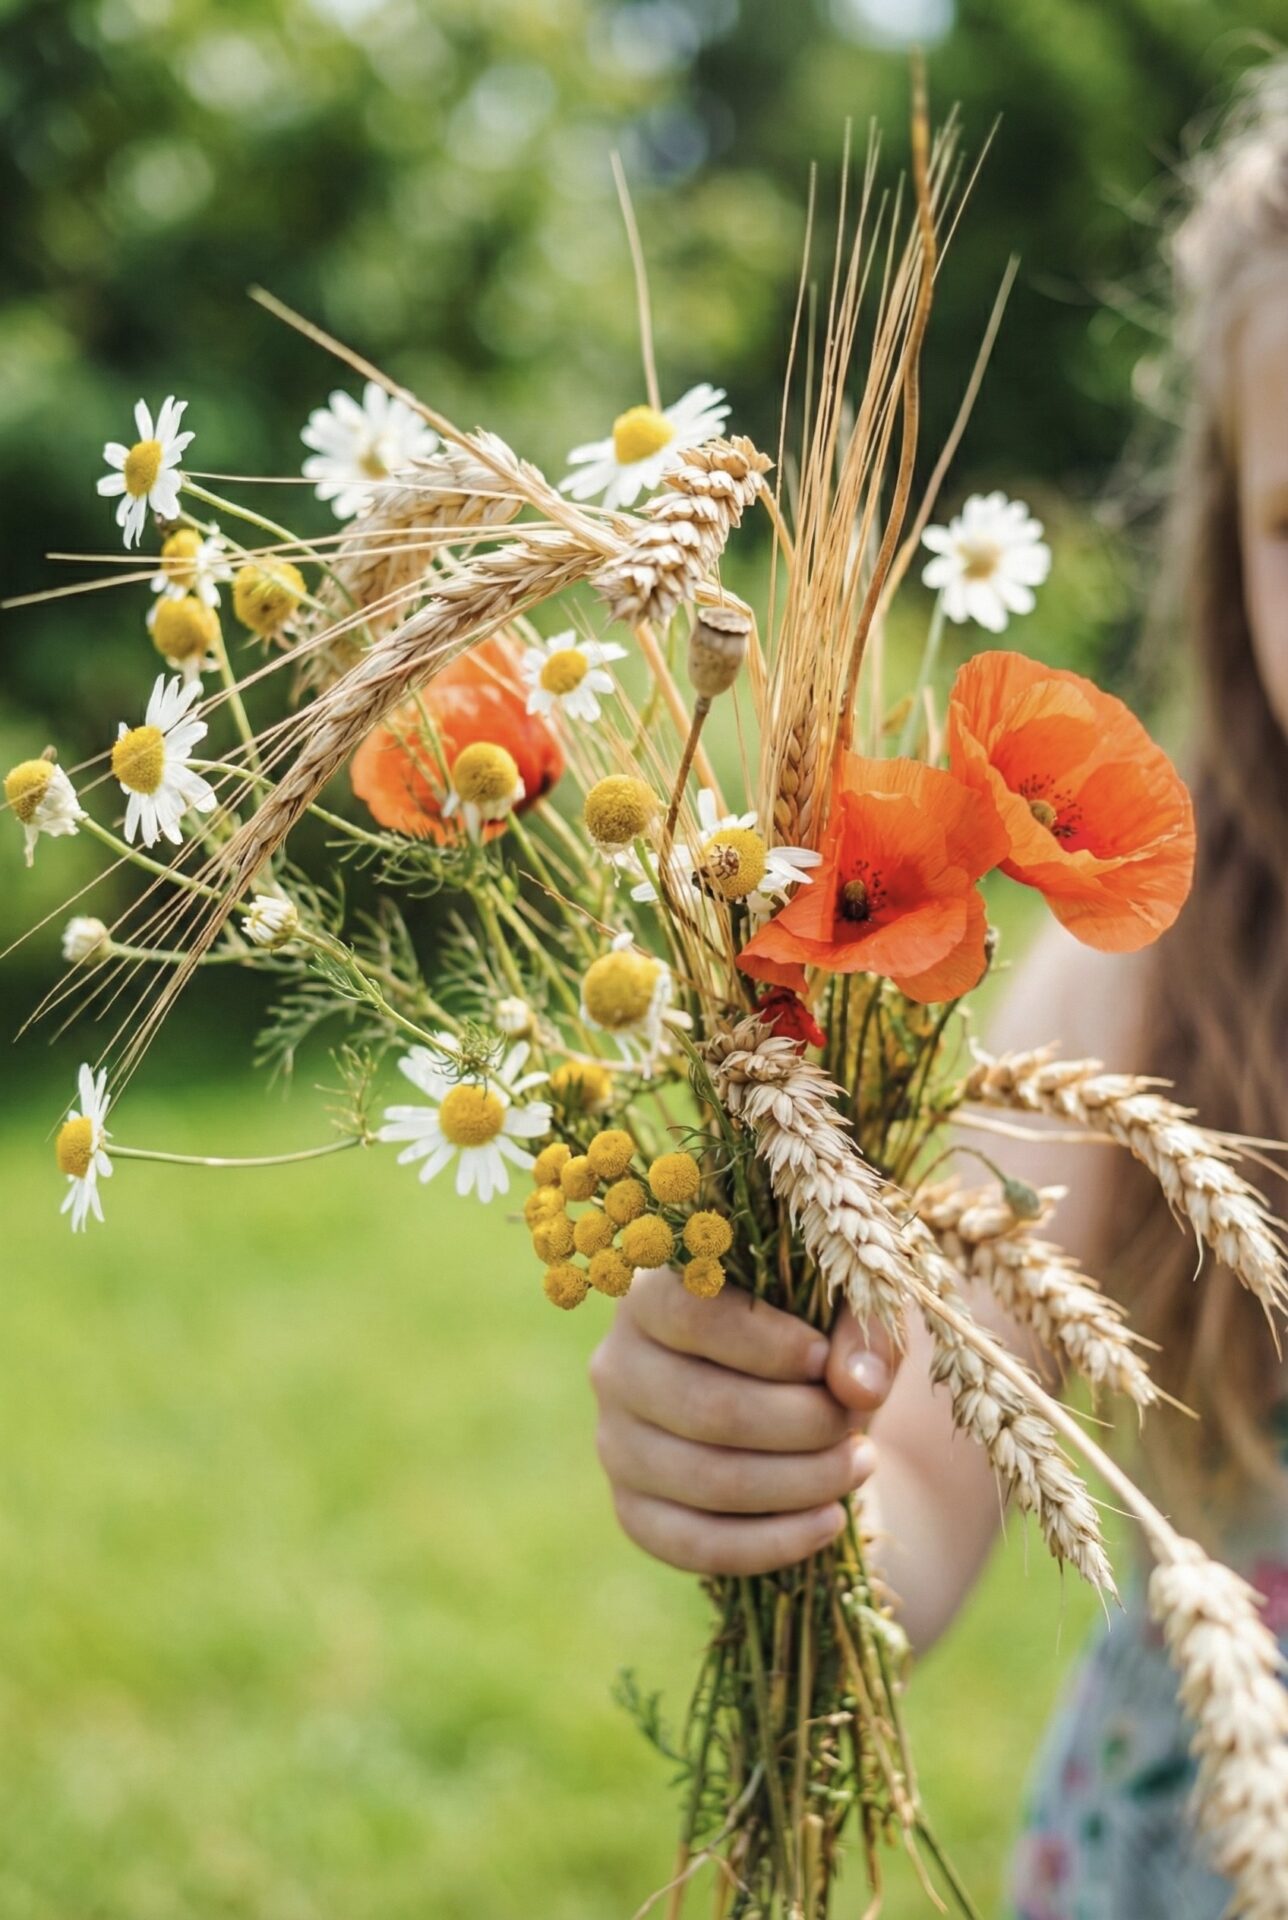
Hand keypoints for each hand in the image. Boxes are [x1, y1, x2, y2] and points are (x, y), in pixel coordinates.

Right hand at [589, 1268, 899, 1575]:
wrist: (787, 1402)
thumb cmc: (812, 1337)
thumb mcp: (846, 1312)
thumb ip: (861, 1333)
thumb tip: (858, 1388)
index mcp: (653, 1294)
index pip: (693, 1317)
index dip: (768, 1344)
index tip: (824, 1359)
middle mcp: (618, 1365)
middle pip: (708, 1408)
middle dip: (803, 1423)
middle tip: (854, 1423)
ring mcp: (616, 1442)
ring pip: (708, 1480)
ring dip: (802, 1482)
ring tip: (859, 1464)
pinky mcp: (633, 1509)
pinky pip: (697, 1544)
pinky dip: (774, 1542)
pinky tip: (830, 1519)